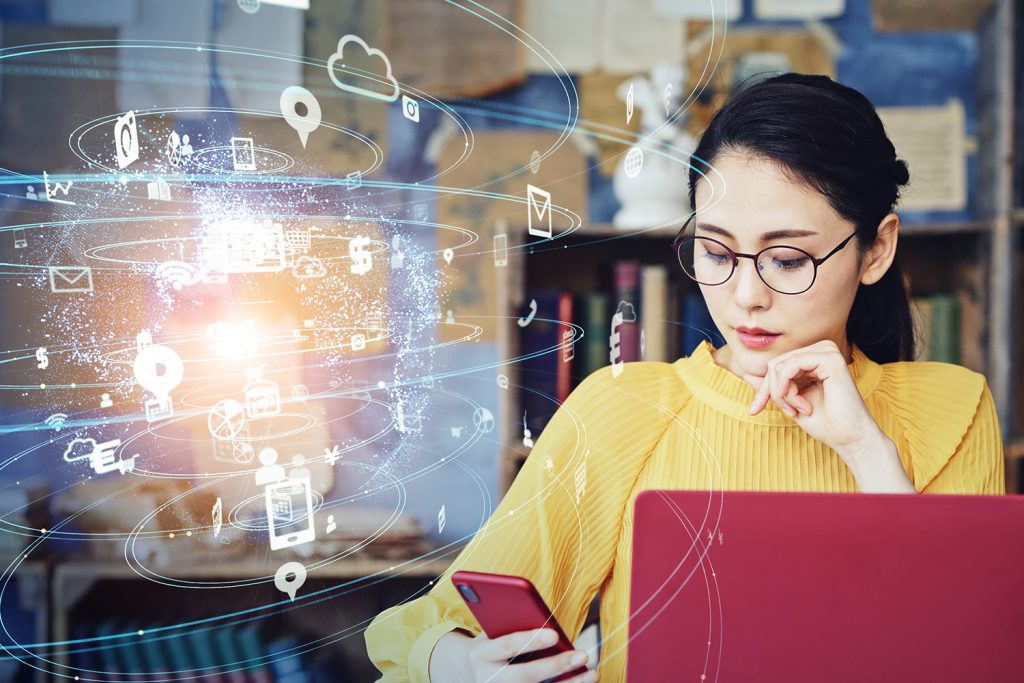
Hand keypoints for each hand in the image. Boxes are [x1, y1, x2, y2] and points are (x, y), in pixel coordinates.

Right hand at [430, 628, 596, 682]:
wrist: (468, 671)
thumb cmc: (490, 643)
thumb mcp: (492, 631)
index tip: (555, 634)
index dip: (530, 640)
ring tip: (592, 673)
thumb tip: (544, 617)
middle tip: (582, 655)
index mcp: (482, 654)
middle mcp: (488, 679)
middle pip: (525, 676)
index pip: (507, 646)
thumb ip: (510, 624)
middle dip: (555, 666)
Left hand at [742, 339, 878, 454]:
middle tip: (789, 412)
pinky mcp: (830, 358)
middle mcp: (821, 350)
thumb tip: (747, 374)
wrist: (850, 438)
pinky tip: (803, 405)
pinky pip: (789, 366)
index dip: (764, 389)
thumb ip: (772, 387)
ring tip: (797, 410)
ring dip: (782, 393)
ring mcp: (827, 351)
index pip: (776, 365)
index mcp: (814, 359)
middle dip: (773, 392)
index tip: (755, 410)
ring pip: (779, 365)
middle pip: (775, 364)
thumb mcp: (789, 402)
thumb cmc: (825, 423)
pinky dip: (787, 389)